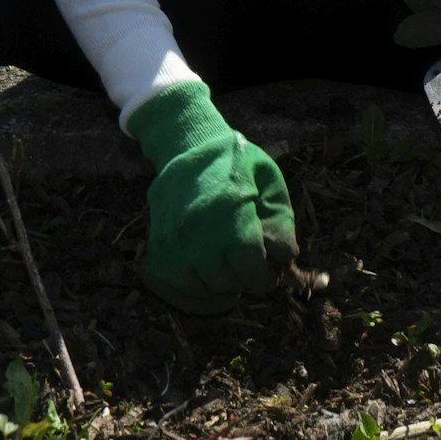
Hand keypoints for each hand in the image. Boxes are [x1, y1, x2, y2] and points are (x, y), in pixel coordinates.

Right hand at [128, 82, 296, 313]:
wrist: (186, 146)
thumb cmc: (235, 163)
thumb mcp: (269, 181)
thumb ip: (281, 222)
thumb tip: (284, 259)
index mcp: (231, 214)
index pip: (252, 269)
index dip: (264, 277)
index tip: (267, 271)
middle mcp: (198, 234)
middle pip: (228, 283)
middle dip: (244, 280)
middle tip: (247, 266)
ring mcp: (173, 244)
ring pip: (201, 291)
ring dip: (220, 288)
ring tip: (228, 270)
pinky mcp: (156, 250)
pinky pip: (173, 290)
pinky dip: (192, 293)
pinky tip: (206, 281)